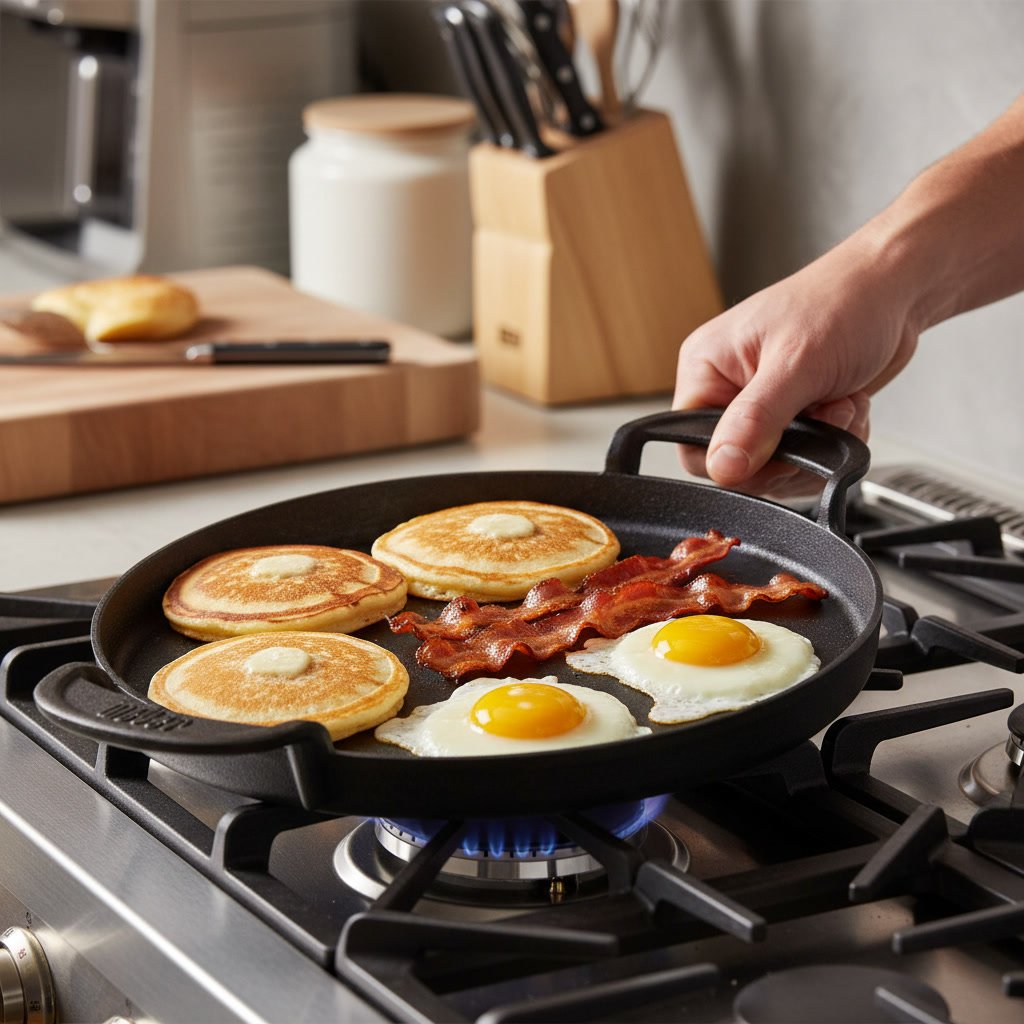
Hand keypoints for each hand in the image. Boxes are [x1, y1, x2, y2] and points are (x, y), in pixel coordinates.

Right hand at [672, 234, 919, 495]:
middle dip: (790, 450)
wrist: (896, 290)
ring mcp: (760, 404)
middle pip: (738, 464)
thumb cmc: (844, 303)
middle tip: (822, 417)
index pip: (692, 445)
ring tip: (840, 405)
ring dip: (819, 445)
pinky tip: (847, 408)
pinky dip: (833, 442)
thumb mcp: (796, 365)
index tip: (776, 448)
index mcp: (706, 368)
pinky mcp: (792, 415)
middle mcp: (726, 387)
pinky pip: (803, 458)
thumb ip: (755, 420)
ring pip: (775, 466)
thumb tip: (722, 467)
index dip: (733, 461)